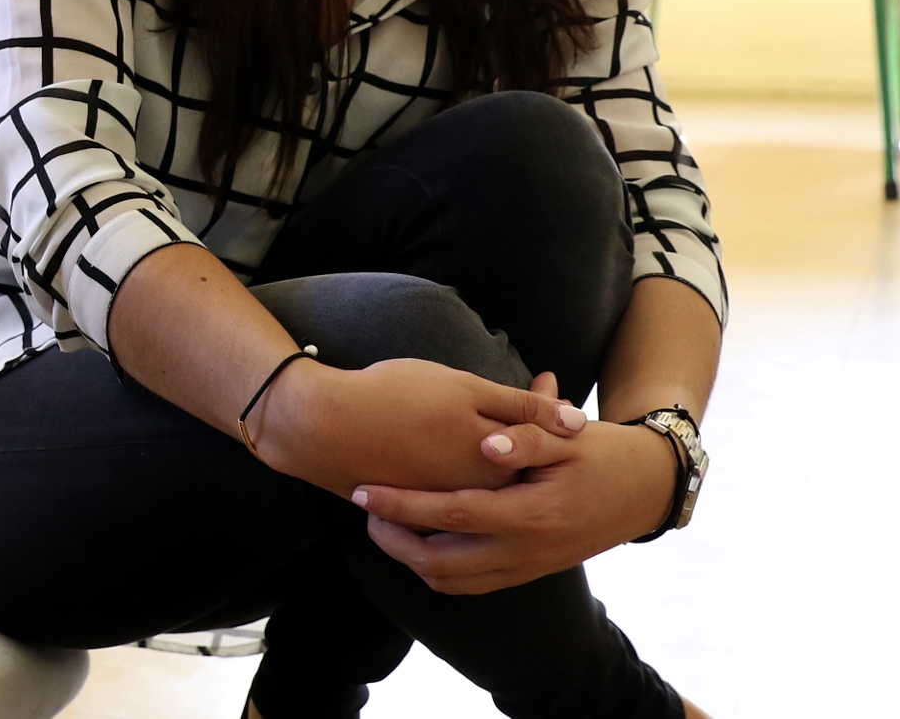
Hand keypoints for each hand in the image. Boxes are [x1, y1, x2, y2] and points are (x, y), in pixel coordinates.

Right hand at [256, 361, 586, 498]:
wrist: (321, 425)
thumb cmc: (392, 397)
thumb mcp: (464, 389)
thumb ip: (522, 408)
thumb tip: (577, 421)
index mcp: (495, 466)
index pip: (544, 458)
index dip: (554, 436)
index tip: (557, 416)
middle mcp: (476, 495)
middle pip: (518, 479)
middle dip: (529, 456)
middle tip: (508, 428)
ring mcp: (445, 506)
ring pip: (485, 494)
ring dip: (492, 472)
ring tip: (470, 439)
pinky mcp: (414, 510)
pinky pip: (451, 507)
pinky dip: (456, 484)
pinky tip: (444, 460)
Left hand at [353, 414, 680, 593]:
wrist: (645, 490)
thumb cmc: (602, 454)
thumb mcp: (569, 435)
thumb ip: (526, 436)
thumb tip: (486, 439)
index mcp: (531, 514)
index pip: (452, 514)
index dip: (402, 505)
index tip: (362, 490)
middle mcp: (526, 551)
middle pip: (440, 563)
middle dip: (393, 541)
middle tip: (362, 509)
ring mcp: (527, 567)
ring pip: (452, 581)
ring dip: (410, 559)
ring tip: (381, 525)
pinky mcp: (528, 572)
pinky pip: (471, 584)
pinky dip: (437, 569)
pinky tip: (418, 540)